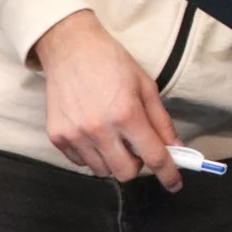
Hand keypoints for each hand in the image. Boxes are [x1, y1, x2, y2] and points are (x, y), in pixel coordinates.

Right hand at [33, 9, 181, 189]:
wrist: (69, 48)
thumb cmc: (111, 62)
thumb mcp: (145, 86)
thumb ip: (161, 121)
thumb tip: (175, 148)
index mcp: (126, 114)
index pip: (153, 157)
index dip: (168, 174)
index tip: (174, 183)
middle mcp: (99, 129)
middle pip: (126, 173)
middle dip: (137, 165)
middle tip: (137, 147)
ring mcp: (75, 135)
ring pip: (102, 171)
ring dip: (113, 161)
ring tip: (113, 137)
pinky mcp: (57, 137)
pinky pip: (80, 163)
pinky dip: (92, 155)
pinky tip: (94, 134)